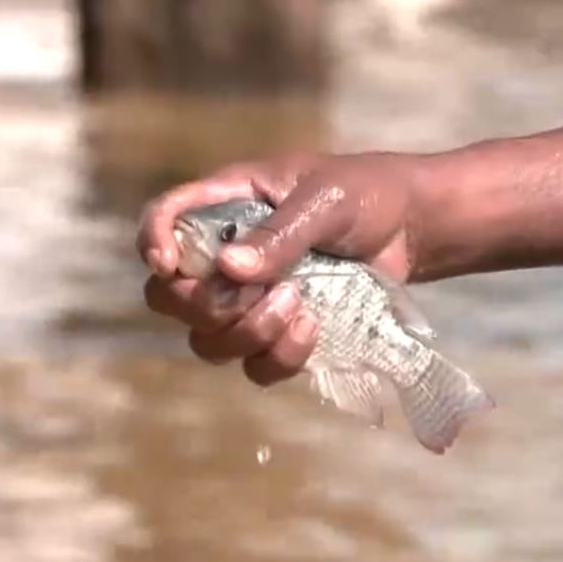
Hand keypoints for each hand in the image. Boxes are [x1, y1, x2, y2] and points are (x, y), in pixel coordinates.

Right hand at [139, 153, 419, 385]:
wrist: (411, 227)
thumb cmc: (365, 194)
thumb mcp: (325, 199)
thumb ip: (280, 232)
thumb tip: (229, 269)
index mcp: (226, 205)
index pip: (163, 219)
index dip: (151, 241)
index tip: (168, 263)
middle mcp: (226, 255)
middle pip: (168, 297)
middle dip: (204, 305)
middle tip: (256, 291)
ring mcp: (250, 300)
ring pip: (207, 341)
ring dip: (246, 333)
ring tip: (298, 304)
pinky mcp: (280, 334)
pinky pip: (255, 367)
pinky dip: (279, 357)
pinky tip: (313, 328)